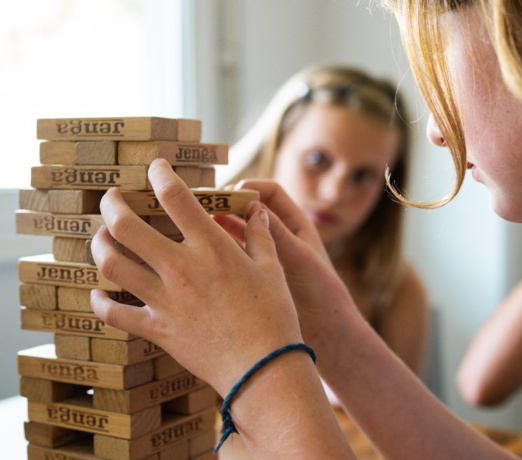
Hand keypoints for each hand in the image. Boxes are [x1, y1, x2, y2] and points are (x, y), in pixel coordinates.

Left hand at [90, 160, 303, 395]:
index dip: (159, 175)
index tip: (155, 168)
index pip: (175, 196)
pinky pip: (114, 314)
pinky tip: (99, 294)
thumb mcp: (272, 269)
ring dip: (100, 245)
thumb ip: (260, 235)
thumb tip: (256, 210)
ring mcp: (164, 299)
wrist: (263, 368)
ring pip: (113, 264)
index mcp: (211, 247)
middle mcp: (180, 268)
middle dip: (112, 204)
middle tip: (111, 197)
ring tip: (101, 236)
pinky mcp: (157, 329)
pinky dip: (100, 303)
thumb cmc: (275, 317)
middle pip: (127, 226)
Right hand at [213, 179, 360, 357]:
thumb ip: (277, 233)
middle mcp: (278, 238)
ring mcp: (265, 258)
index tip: (229, 193)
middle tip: (202, 207)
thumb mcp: (299, 258)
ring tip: (194, 228)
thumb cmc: (322, 293)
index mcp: (296, 225)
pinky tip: (200, 255)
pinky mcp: (254, 279)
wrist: (327, 334)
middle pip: (248, 211)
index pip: (270, 193)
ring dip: (218, 229)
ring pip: (238, 234)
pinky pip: (233, 259)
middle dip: (226, 206)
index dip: (250, 188)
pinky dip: (218, 253)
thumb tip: (252, 206)